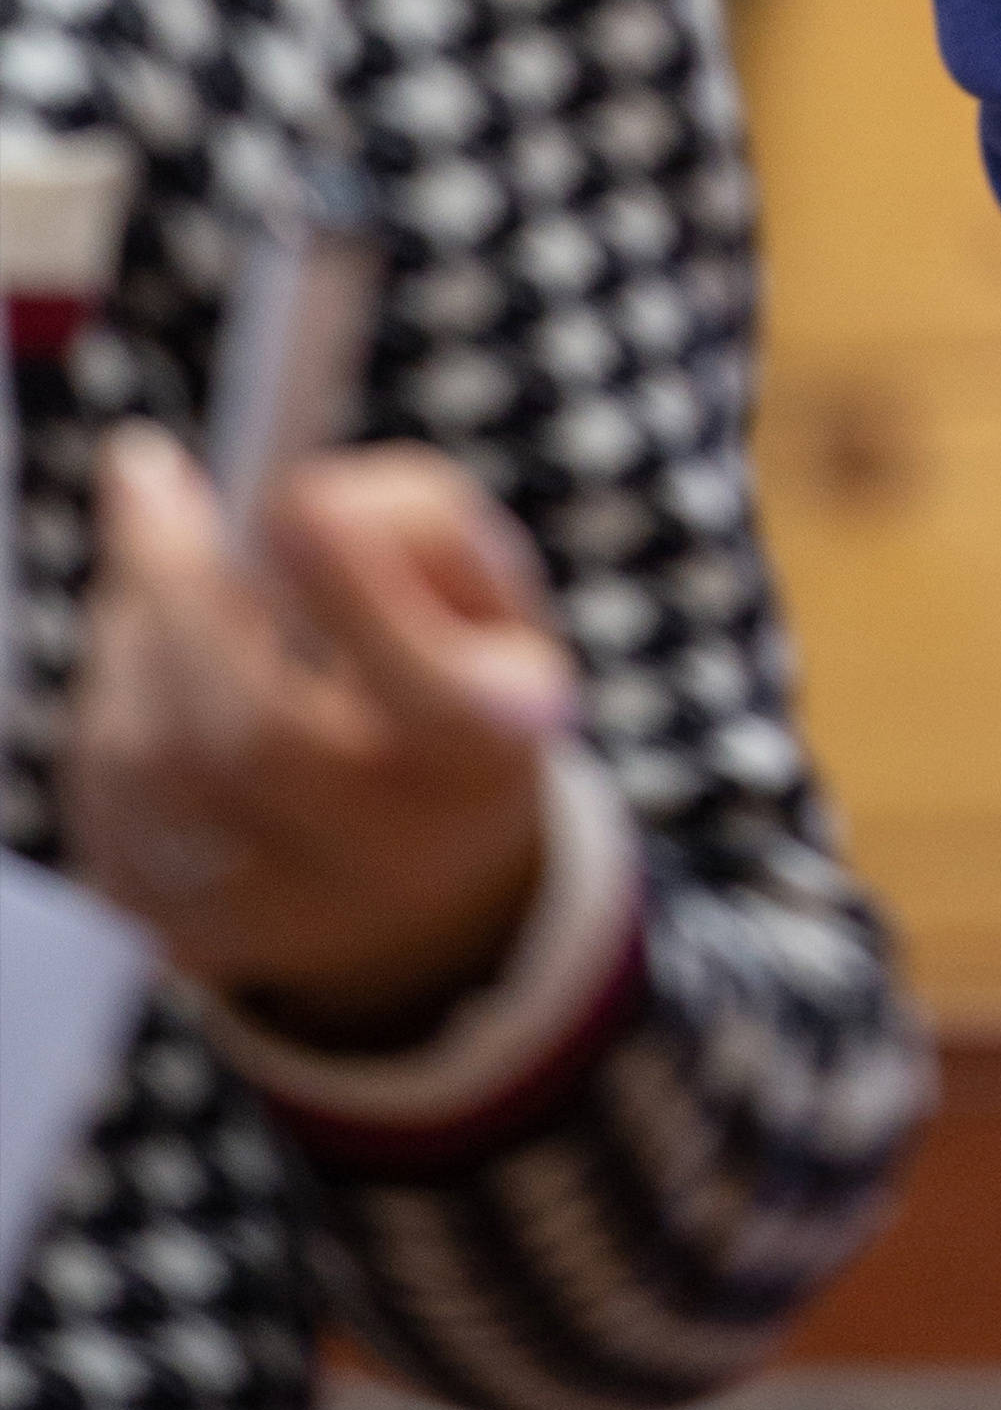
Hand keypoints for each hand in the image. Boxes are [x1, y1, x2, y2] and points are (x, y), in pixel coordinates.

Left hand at [63, 428, 574, 1043]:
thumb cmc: (453, 682)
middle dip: (180, 584)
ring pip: (150, 761)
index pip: (426, 687)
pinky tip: (146, 658)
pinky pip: (101, 799)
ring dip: (130, 630)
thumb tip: (290, 510)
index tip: (293, 496)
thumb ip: (421, 524)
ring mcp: (274, 915)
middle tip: (145, 472)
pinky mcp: (179, 936)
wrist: (423, 886)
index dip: (356, 591)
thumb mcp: (490, 594)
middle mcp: (384, 856)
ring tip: (157, 564)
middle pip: (253, 734)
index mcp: (484, 756)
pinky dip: (110, 699)